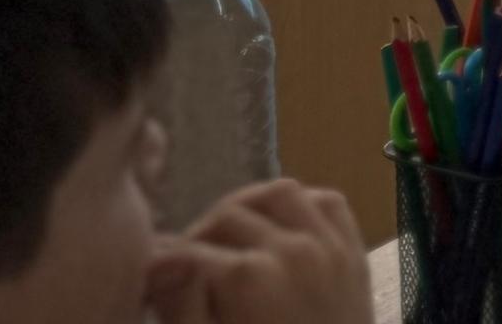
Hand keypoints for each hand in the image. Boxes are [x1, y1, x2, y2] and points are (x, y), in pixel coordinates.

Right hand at [145, 181, 366, 323]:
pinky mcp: (354, 253)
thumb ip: (183, 306)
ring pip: (280, 194)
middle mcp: (292, 250)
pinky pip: (328, 203)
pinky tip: (278, 229)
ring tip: (225, 237)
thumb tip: (161, 257)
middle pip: (228, 216)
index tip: (147, 282)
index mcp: (249, 279)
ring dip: (247, 208)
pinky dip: (301, 204)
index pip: (186, 253)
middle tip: (182, 267)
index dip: (158, 267)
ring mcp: (329, 246)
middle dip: (196, 236)